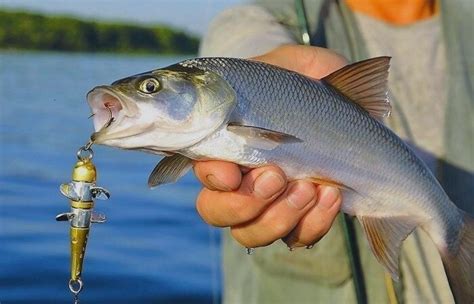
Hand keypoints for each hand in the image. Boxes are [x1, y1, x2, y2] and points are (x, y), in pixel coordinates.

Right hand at [194, 45, 345, 248]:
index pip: (204, 171)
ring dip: (279, 216)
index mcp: (229, 144)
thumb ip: (262, 66)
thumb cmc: (310, 82)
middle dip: (243, 203)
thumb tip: (230, 84)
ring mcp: (270, 204)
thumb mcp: (286, 63)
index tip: (230, 172)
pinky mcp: (302, 219)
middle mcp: (241, 180)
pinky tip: (332, 193)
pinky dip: (313, 222)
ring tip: (309, 186)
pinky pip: (298, 238)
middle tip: (274, 176)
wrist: (350, 107)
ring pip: (250, 234)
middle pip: (217, 212)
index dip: (213, 178)